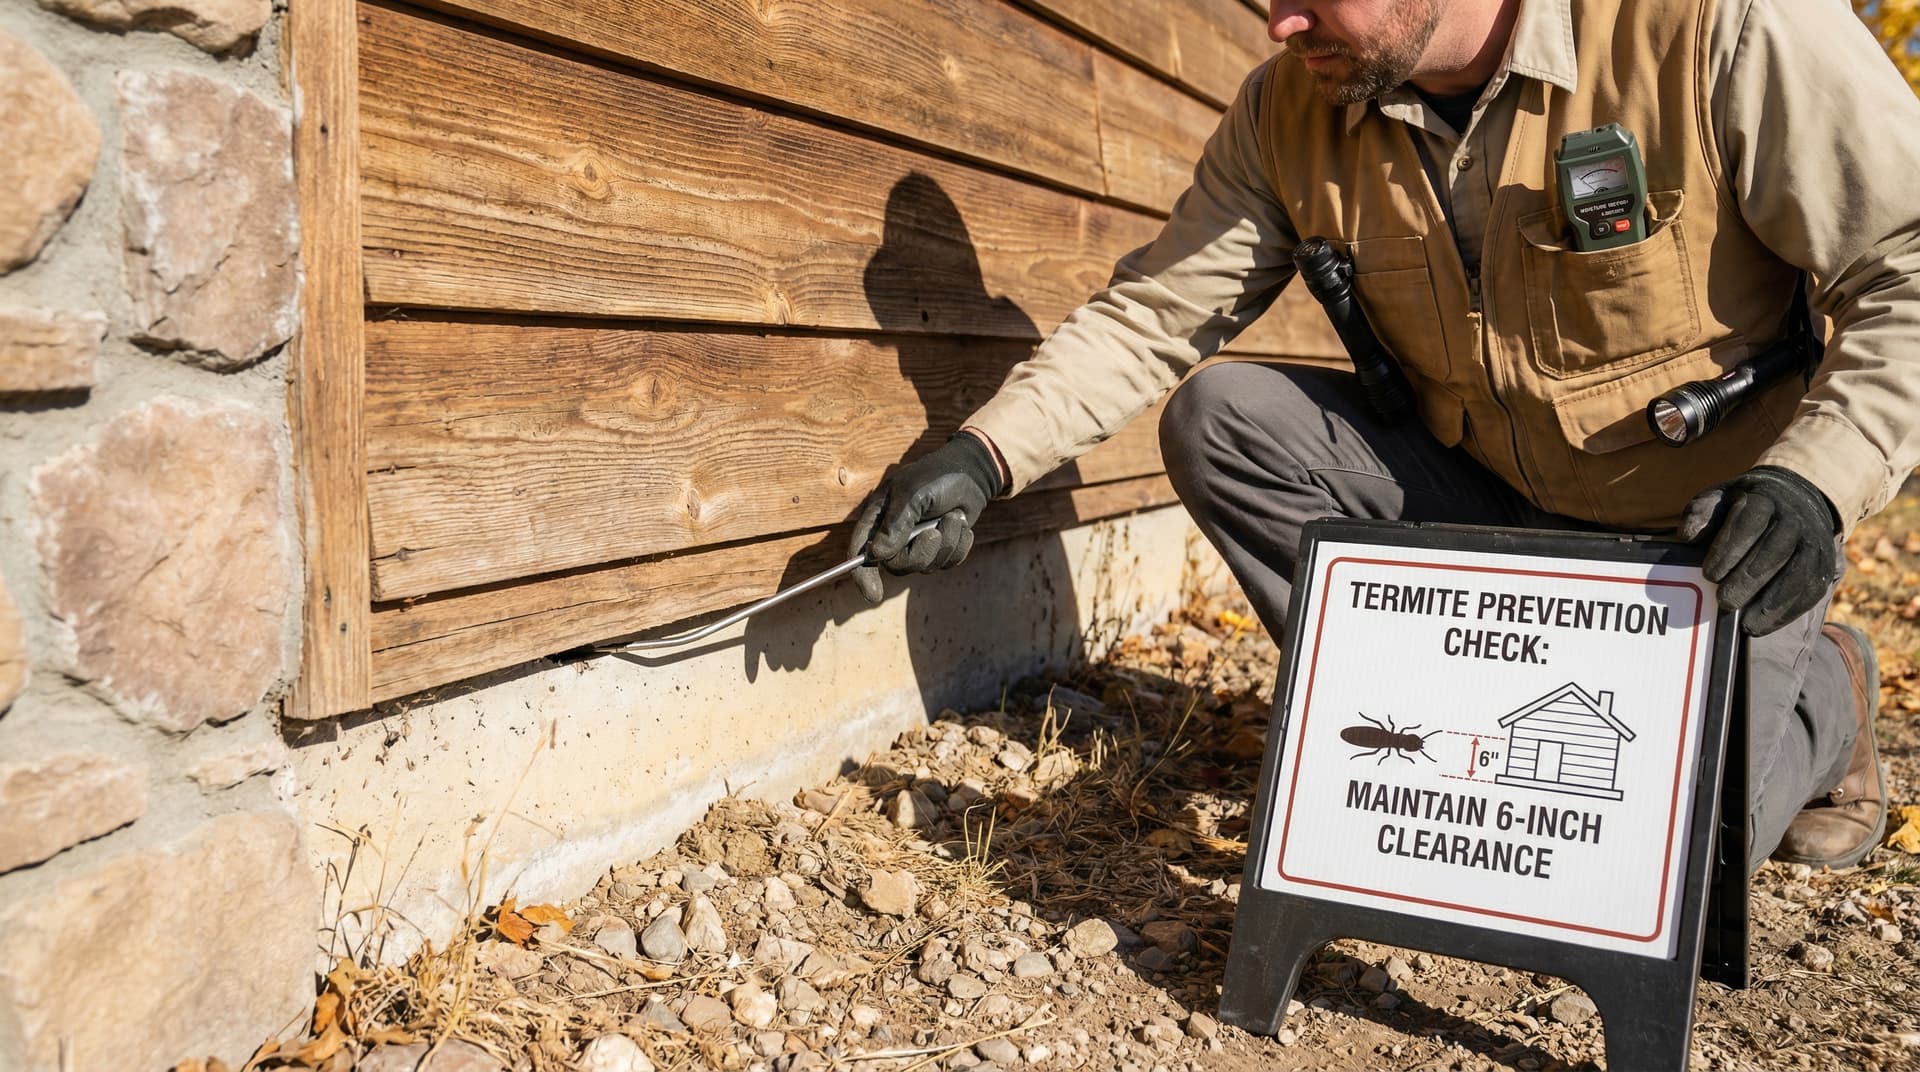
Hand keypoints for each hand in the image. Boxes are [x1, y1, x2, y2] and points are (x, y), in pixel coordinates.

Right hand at [849, 434, 1004, 603]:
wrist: (970, 473)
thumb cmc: (936, 476)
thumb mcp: (913, 493)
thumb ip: (896, 523)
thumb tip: (878, 555)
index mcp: (878, 519)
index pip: (861, 552)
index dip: (862, 576)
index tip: (873, 595)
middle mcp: (894, 536)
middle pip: (898, 566)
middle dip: (922, 552)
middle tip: (935, 531)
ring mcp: (917, 544)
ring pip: (927, 566)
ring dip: (946, 542)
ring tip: (953, 517)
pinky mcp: (940, 550)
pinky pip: (948, 563)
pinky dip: (960, 545)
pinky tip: (962, 525)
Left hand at [1677, 466, 1841, 635]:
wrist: (1796, 498)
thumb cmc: (1745, 505)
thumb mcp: (1721, 498)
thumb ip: (1702, 512)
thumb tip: (1687, 536)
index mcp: (1765, 499)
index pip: (1750, 522)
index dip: (1730, 549)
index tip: (1709, 575)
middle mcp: (1794, 519)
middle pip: (1776, 550)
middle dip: (1749, 579)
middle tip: (1724, 602)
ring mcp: (1814, 541)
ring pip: (1800, 573)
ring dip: (1774, 602)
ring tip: (1746, 624)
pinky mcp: (1824, 564)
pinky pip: (1812, 590)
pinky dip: (1789, 612)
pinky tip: (1764, 627)